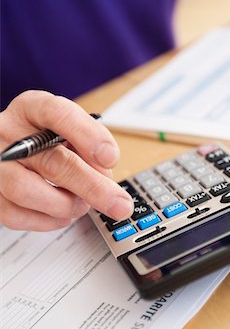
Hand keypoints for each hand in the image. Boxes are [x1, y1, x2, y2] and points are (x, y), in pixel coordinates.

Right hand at [0, 91, 133, 230]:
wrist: (11, 153)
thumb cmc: (45, 142)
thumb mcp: (67, 131)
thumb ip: (88, 147)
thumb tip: (105, 178)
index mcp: (31, 108)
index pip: (57, 113)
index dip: (87, 135)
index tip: (110, 158)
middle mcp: (8, 132)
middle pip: (52, 161)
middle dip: (92, 187)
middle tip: (119, 204)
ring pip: (28, 191)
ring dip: (66, 205)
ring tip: (82, 204)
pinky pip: (17, 215)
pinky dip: (48, 220)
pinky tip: (62, 212)